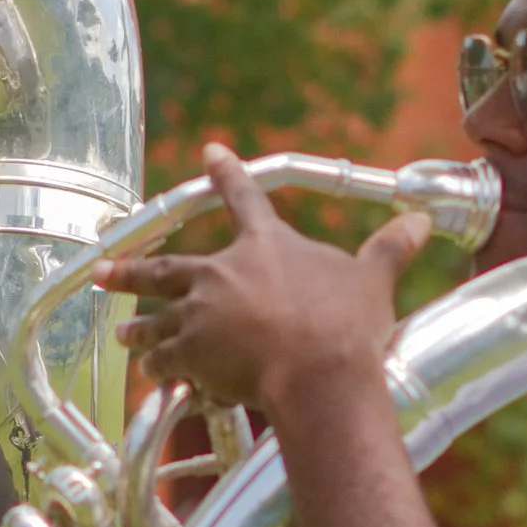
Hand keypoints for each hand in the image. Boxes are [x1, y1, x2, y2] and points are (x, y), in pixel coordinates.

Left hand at [98, 141, 429, 421]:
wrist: (318, 374)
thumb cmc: (345, 326)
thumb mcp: (372, 280)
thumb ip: (390, 249)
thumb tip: (421, 222)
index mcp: (265, 245)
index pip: (243, 198)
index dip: (226, 173)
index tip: (210, 152)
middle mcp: (223, 273)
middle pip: (167, 265)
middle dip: (133, 268)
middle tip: (106, 270)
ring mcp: (202, 314)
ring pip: (158, 316)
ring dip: (141, 326)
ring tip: (125, 334)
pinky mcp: (193, 354)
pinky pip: (167, 360)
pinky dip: (159, 367)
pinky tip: (151, 374)